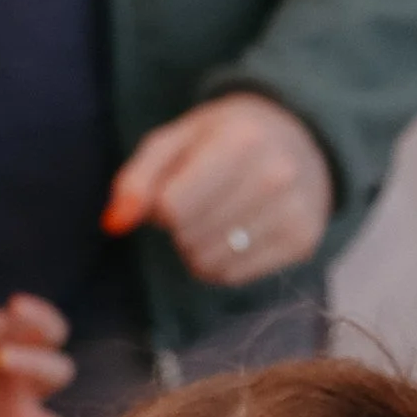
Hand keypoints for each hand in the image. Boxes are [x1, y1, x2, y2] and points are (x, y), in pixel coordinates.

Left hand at [105, 96, 333, 291]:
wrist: (301, 141)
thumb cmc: (225, 139)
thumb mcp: (175, 141)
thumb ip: (136, 179)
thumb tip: (114, 224)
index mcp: (241, 141)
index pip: (172, 208)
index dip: (160, 207)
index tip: (174, 192)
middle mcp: (276, 176)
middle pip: (188, 236)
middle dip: (179, 228)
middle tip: (199, 204)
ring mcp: (294, 211)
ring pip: (208, 261)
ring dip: (195, 249)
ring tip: (213, 221)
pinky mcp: (303, 242)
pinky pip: (233, 276)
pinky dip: (220, 263)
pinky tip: (233, 236)